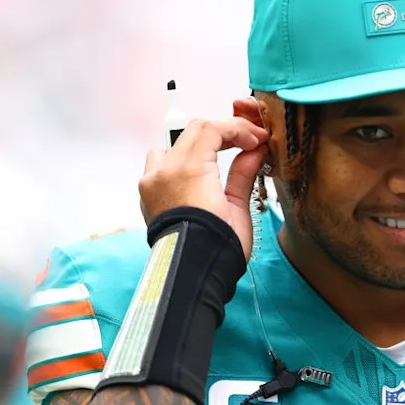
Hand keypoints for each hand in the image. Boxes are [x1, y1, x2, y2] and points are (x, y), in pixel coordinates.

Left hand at [140, 101, 269, 258]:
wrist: (193, 275)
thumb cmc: (219, 246)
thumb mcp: (239, 207)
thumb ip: (244, 171)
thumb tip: (256, 151)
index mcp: (189, 170)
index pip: (211, 129)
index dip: (238, 129)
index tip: (257, 139)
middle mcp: (164, 171)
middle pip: (193, 133)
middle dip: (222, 134)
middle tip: (247, 144)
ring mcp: (151, 183)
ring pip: (172, 147)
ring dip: (197, 146)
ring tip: (219, 159)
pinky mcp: (146, 196)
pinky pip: (160, 167)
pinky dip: (180, 164)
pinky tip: (199, 177)